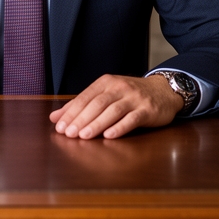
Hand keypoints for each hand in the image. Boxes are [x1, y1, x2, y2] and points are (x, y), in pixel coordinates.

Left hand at [49, 74, 184, 139]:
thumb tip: (55, 117)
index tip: (60, 126)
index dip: (72, 111)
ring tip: (84, 136)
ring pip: (113, 111)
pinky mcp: (147, 110)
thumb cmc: (130, 95)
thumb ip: (81, 105)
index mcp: (106, 82)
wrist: (163, 91)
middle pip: (97, 103)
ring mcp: (134, 98)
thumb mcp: (106, 94)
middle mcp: (119, 88)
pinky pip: (132, 119)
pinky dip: (120, 127)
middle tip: (69, 133)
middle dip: (81, 119)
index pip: (85, 97)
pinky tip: (109, 136)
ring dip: (97, 124)